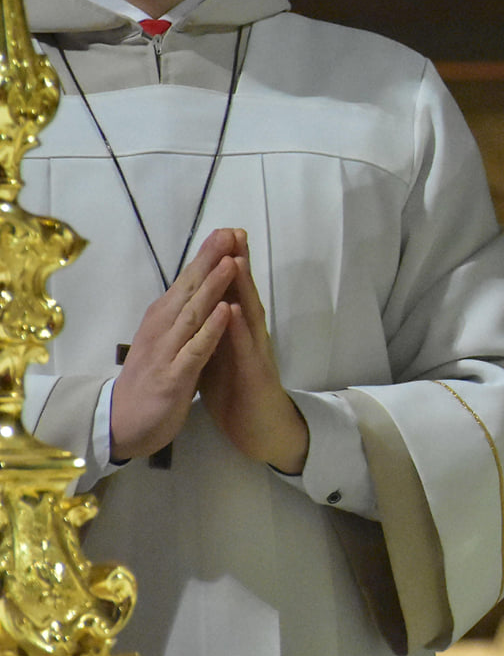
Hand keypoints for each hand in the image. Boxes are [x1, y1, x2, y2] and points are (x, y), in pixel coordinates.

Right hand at [110, 228, 237, 462]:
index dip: (205, 256)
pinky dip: (211, 330)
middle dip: (210, 261)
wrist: (121, 424)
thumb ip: (180, 313)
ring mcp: (166, 352)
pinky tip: (226, 312)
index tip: (226, 230)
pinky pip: (196, 350)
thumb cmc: (149, 377)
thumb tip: (195, 282)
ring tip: (230, 263)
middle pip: (188, 290)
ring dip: (212, 288)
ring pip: (193, 314)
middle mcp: (161, 329)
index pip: (186, 282)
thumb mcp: (164, 339)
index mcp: (161, 319)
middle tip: (229, 233)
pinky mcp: (173, 377)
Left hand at [198, 229, 309, 473]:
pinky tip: (234, 311)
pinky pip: (246, 350)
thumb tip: (199, 308)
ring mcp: (256, 353)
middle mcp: (250, 335)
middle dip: (237, 262)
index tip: (217, 234)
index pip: (229, 292)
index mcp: (236, 331)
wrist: (260, 430)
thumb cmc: (239, 393)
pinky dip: (239, 329)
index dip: (223, 264)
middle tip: (232, 231)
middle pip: (243, 294)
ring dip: (243, 288)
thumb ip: (212, 330)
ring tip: (236, 259)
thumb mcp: (220, 356)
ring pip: (249, 315)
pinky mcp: (256, 375)